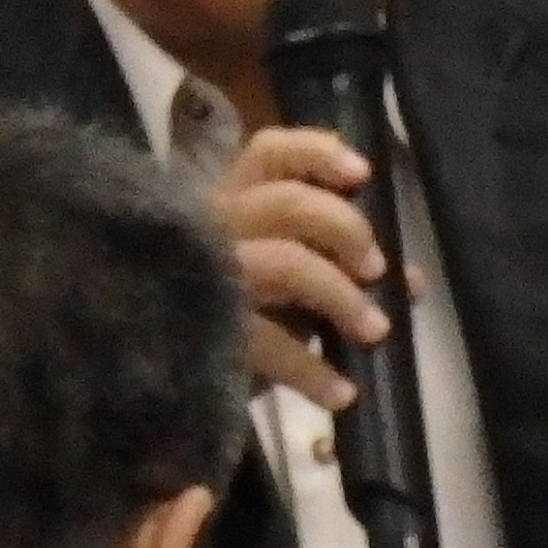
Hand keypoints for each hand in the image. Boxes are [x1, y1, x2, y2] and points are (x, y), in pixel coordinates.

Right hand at [210, 123, 388, 410]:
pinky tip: (341, 393)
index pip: (270, 154)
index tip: (361, 174)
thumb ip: (331, 266)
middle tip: (375, 269)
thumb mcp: (274, 279)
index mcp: (227, 200)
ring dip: (341, 296)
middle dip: (345, 230)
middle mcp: (214, 226)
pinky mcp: (206, 329)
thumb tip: (409, 280)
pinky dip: (313, 369)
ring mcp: (207, 276)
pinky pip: (269, 342)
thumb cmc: (221, 315)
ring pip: (286, 263)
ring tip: (374, 332)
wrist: (138, 367)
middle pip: (289, 203)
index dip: (318, 154)